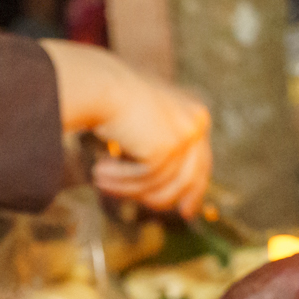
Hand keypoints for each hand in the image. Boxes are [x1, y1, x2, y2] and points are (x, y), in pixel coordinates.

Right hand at [40, 40, 212, 217]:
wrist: (98, 82)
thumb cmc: (110, 96)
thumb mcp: (141, 121)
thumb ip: (156, 144)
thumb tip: (157, 182)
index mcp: (194, 113)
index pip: (200, 160)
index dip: (195, 189)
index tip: (186, 212)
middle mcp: (195, 124)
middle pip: (189, 178)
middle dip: (167, 199)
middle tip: (143, 217)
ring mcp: (183, 137)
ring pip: (163, 185)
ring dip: (129, 189)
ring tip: (100, 181)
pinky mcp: (166, 149)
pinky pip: (143, 181)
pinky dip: (120, 181)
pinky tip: (98, 173)